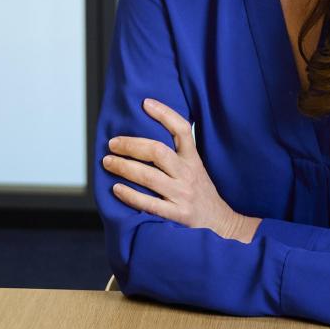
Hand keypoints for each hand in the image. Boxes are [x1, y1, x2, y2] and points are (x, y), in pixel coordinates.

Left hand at [103, 98, 259, 242]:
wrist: (222, 225)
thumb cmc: (202, 194)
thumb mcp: (196, 168)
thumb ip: (179, 154)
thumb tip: (148, 136)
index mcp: (193, 160)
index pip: (182, 130)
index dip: (164, 114)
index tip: (145, 103)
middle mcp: (187, 174)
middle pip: (157, 152)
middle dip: (131, 145)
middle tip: (112, 143)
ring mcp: (182, 195)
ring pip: (149, 176)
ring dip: (124, 167)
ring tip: (108, 162)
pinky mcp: (177, 215)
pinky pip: (149, 203)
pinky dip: (130, 195)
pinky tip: (116, 188)